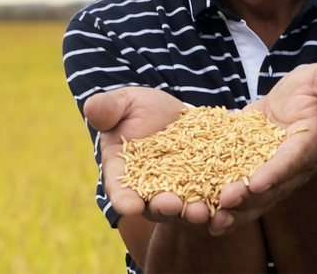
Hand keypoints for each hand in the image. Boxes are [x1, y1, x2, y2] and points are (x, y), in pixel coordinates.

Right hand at [83, 87, 215, 223]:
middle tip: (171, 206)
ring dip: (191, 212)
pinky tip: (226, 200)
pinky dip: (216, 201)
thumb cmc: (139, 108)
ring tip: (201, 212)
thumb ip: (108, 109)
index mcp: (122, 173)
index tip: (129, 206)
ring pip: (183, 207)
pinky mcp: (203, 185)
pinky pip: (210, 195)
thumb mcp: (125, 103)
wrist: (173, 113)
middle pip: (153, 204)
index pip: (119, 190)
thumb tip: (90, 108)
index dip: (123, 199)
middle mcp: (149, 190)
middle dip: (162, 208)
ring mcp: (178, 191)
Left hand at [208, 63, 316, 234]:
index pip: (293, 159)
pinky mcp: (252, 166)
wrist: (300, 96)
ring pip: (253, 195)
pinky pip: (238, 184)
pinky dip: (220, 199)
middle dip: (248, 197)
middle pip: (270, 186)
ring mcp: (272, 169)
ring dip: (234, 210)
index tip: (256, 184)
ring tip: (212, 221)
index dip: (276, 172)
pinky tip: (200, 214)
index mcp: (311, 142)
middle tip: (224, 204)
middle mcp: (293, 164)